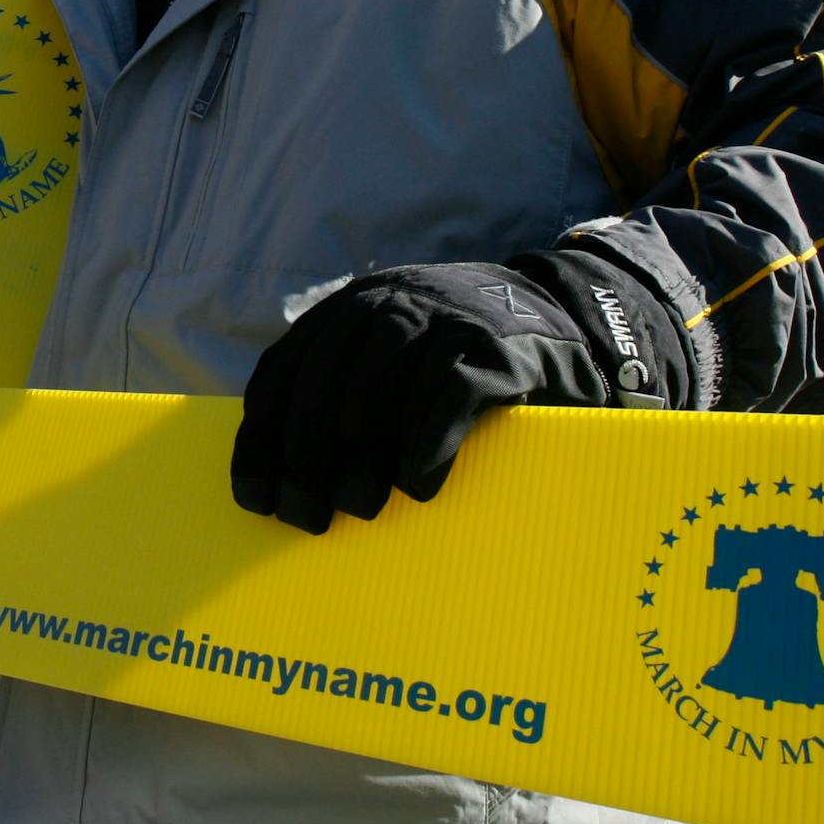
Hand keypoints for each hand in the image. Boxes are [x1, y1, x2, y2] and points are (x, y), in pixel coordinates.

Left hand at [232, 251, 688, 532]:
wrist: (563, 322)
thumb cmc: (457, 360)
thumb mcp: (388, 358)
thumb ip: (336, 391)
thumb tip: (277, 477)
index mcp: (344, 311)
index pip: (278, 378)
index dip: (260, 446)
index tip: (260, 502)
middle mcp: (384, 305)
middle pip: (318, 396)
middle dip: (308, 467)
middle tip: (316, 518)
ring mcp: (439, 322)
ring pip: (369, 400)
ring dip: (361, 467)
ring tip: (370, 507)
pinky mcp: (492, 349)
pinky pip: (441, 402)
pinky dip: (423, 452)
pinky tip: (421, 485)